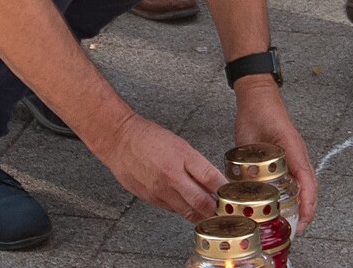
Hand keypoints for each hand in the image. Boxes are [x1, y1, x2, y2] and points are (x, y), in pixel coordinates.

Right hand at [94, 112, 225, 221]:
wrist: (119, 140)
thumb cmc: (149, 137)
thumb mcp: (179, 144)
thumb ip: (197, 164)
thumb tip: (215, 182)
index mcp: (182, 157)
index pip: (211, 178)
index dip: (226, 191)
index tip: (234, 196)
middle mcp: (172, 176)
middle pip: (202, 202)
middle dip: (216, 210)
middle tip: (225, 211)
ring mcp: (160, 190)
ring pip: (188, 212)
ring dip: (202, 215)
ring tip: (210, 213)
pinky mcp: (151, 199)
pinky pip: (173, 210)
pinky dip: (184, 211)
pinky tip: (189, 208)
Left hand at [232, 77, 319, 228]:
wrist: (258, 97)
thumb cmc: (257, 112)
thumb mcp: (250, 137)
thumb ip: (248, 161)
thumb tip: (240, 189)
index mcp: (293, 150)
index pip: (307, 181)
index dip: (307, 204)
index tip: (303, 221)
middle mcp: (298, 156)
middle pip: (310, 188)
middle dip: (306, 212)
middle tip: (296, 231)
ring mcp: (294, 158)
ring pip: (304, 186)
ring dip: (301, 206)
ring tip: (291, 225)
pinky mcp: (287, 159)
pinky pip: (295, 180)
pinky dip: (293, 196)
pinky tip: (282, 207)